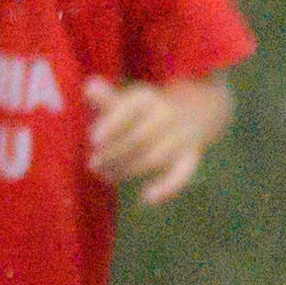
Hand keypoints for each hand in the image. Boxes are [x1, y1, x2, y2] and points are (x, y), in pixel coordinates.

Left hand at [86, 77, 219, 204]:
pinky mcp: (190, 157)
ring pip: (154, 157)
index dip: (113, 124)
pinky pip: (183, 173)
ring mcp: (181, 137)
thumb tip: (88, 87)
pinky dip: (168, 187)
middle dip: (114, 153)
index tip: (93, 139)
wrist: (197, 109)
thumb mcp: (129, 100)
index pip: (131, 109)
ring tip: (106, 175)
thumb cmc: (148, 110)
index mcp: (148, 99)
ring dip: (128, 170)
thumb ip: (107, 99)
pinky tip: (146, 198)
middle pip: (140, 138)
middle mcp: (167, 116)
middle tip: (93, 163)